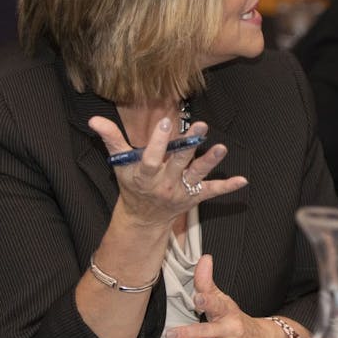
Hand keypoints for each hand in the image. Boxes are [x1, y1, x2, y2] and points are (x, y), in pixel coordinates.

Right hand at [89, 116, 246, 227]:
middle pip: (178, 163)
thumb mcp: (120, 163)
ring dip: (210, 162)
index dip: (158, 142)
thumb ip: (111, 140)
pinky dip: (228, 187)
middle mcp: (165, 183)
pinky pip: (212, 191)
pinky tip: (243, 180)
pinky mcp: (195, 196)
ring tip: (222, 148)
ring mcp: (182, 190)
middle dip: (189, 145)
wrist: (143, 217)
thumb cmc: (132, 184)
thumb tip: (94, 119)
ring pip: (197, 175)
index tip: (166, 123)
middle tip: (201, 126)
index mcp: (145, 175)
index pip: (151, 159)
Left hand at [163, 255, 298, 337]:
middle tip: (171, 334)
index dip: (207, 301)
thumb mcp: (224, 301)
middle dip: (190, 332)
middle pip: (210, 330)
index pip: (217, 305)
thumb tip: (204, 258)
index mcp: (227, 312)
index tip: (197, 298)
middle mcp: (232, 330)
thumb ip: (207, 283)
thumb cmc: (235, 320)